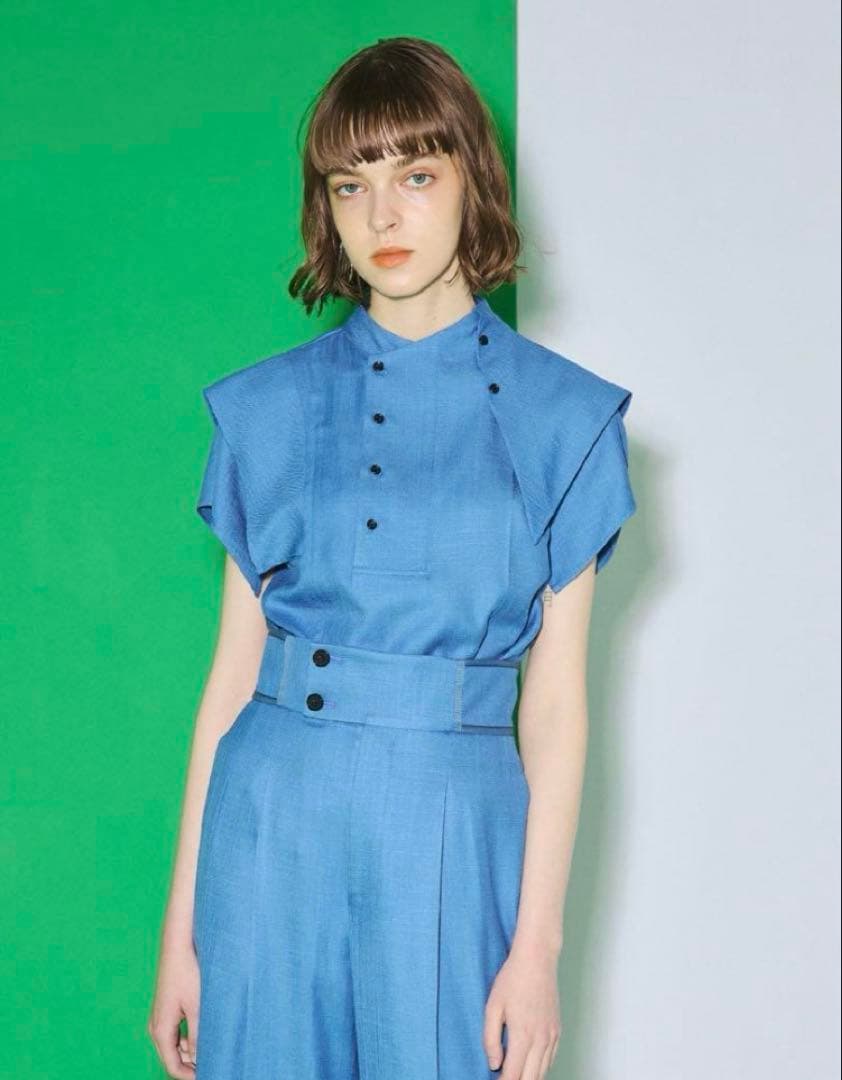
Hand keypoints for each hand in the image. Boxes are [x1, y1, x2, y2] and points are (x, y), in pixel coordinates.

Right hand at [147, 941, 200, 1077]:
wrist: (178, 945)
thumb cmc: (187, 973)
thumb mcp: (197, 1007)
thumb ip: (197, 1036)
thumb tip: (199, 1059)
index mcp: (160, 1030)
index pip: (172, 1066)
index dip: (190, 1076)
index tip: (210, 1074)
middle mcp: (156, 1027)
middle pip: (172, 1058)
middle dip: (191, 1065)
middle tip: (215, 1064)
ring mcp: (159, 1017)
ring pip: (174, 1046)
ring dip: (190, 1052)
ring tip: (213, 1050)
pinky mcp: (166, 1009)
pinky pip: (175, 1033)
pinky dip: (187, 1039)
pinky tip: (204, 1035)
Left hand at [483, 939, 561, 1077]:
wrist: (537, 959)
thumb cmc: (512, 979)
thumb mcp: (492, 1007)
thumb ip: (491, 1039)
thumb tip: (494, 1065)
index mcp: (523, 1036)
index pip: (513, 1076)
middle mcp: (541, 1040)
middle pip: (530, 1079)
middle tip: (503, 1079)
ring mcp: (552, 1035)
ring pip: (543, 1072)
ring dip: (529, 1078)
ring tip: (514, 1075)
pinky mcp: (557, 1030)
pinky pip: (551, 1059)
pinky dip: (541, 1068)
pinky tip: (530, 1066)